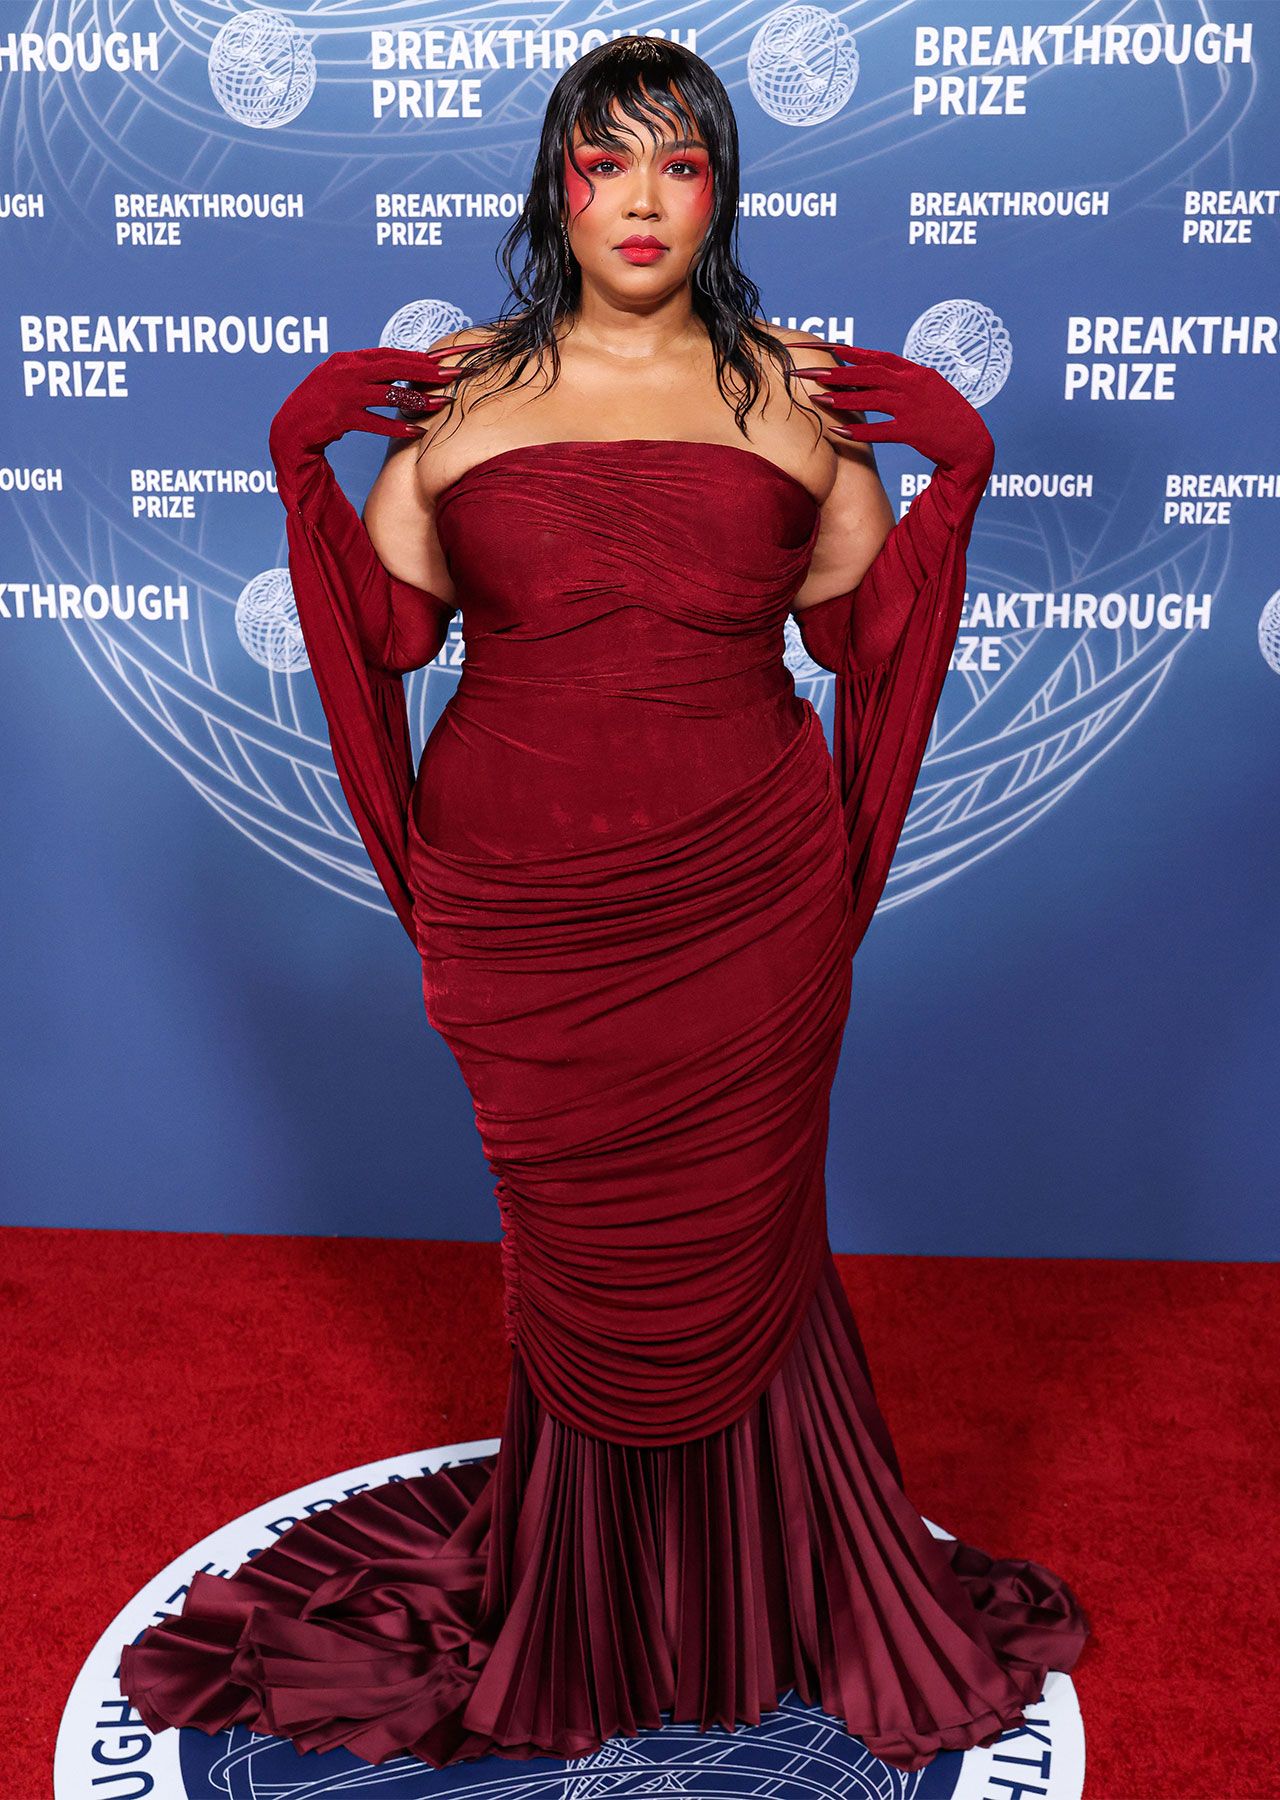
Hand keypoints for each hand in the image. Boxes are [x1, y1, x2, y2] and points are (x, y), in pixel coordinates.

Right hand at [268, 346, 470, 510]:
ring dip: (418, 399)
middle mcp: (347, 371)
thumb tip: (402, 371)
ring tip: (443, 403)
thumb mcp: (344, 380)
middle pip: (394, 367)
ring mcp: (343, 394)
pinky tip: (418, 432)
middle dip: (427, 369)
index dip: (421, 355)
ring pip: (389, 394)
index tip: (448, 357)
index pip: (392, 354)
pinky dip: (397, 428)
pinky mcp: (339, 418)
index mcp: (349, 359)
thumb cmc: (322, 404)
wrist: (289, 426)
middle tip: (455, 373)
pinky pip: (375, 422)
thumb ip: (370, 374)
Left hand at [790, 341, 993, 484]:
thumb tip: (868, 375)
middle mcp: (913, 384)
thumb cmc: (945, 416)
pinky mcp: (915, 431)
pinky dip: (860, 432)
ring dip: (842, 399)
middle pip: (867, 373)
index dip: (843, 350)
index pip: (873, 355)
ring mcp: (914, 407)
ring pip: (871, 399)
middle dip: (833, 372)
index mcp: (914, 371)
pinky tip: (838, 433)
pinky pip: (882, 431)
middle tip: (804, 372)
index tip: (817, 346)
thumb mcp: (925, 388)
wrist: (972, 442)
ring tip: (815, 399)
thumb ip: (899, 380)